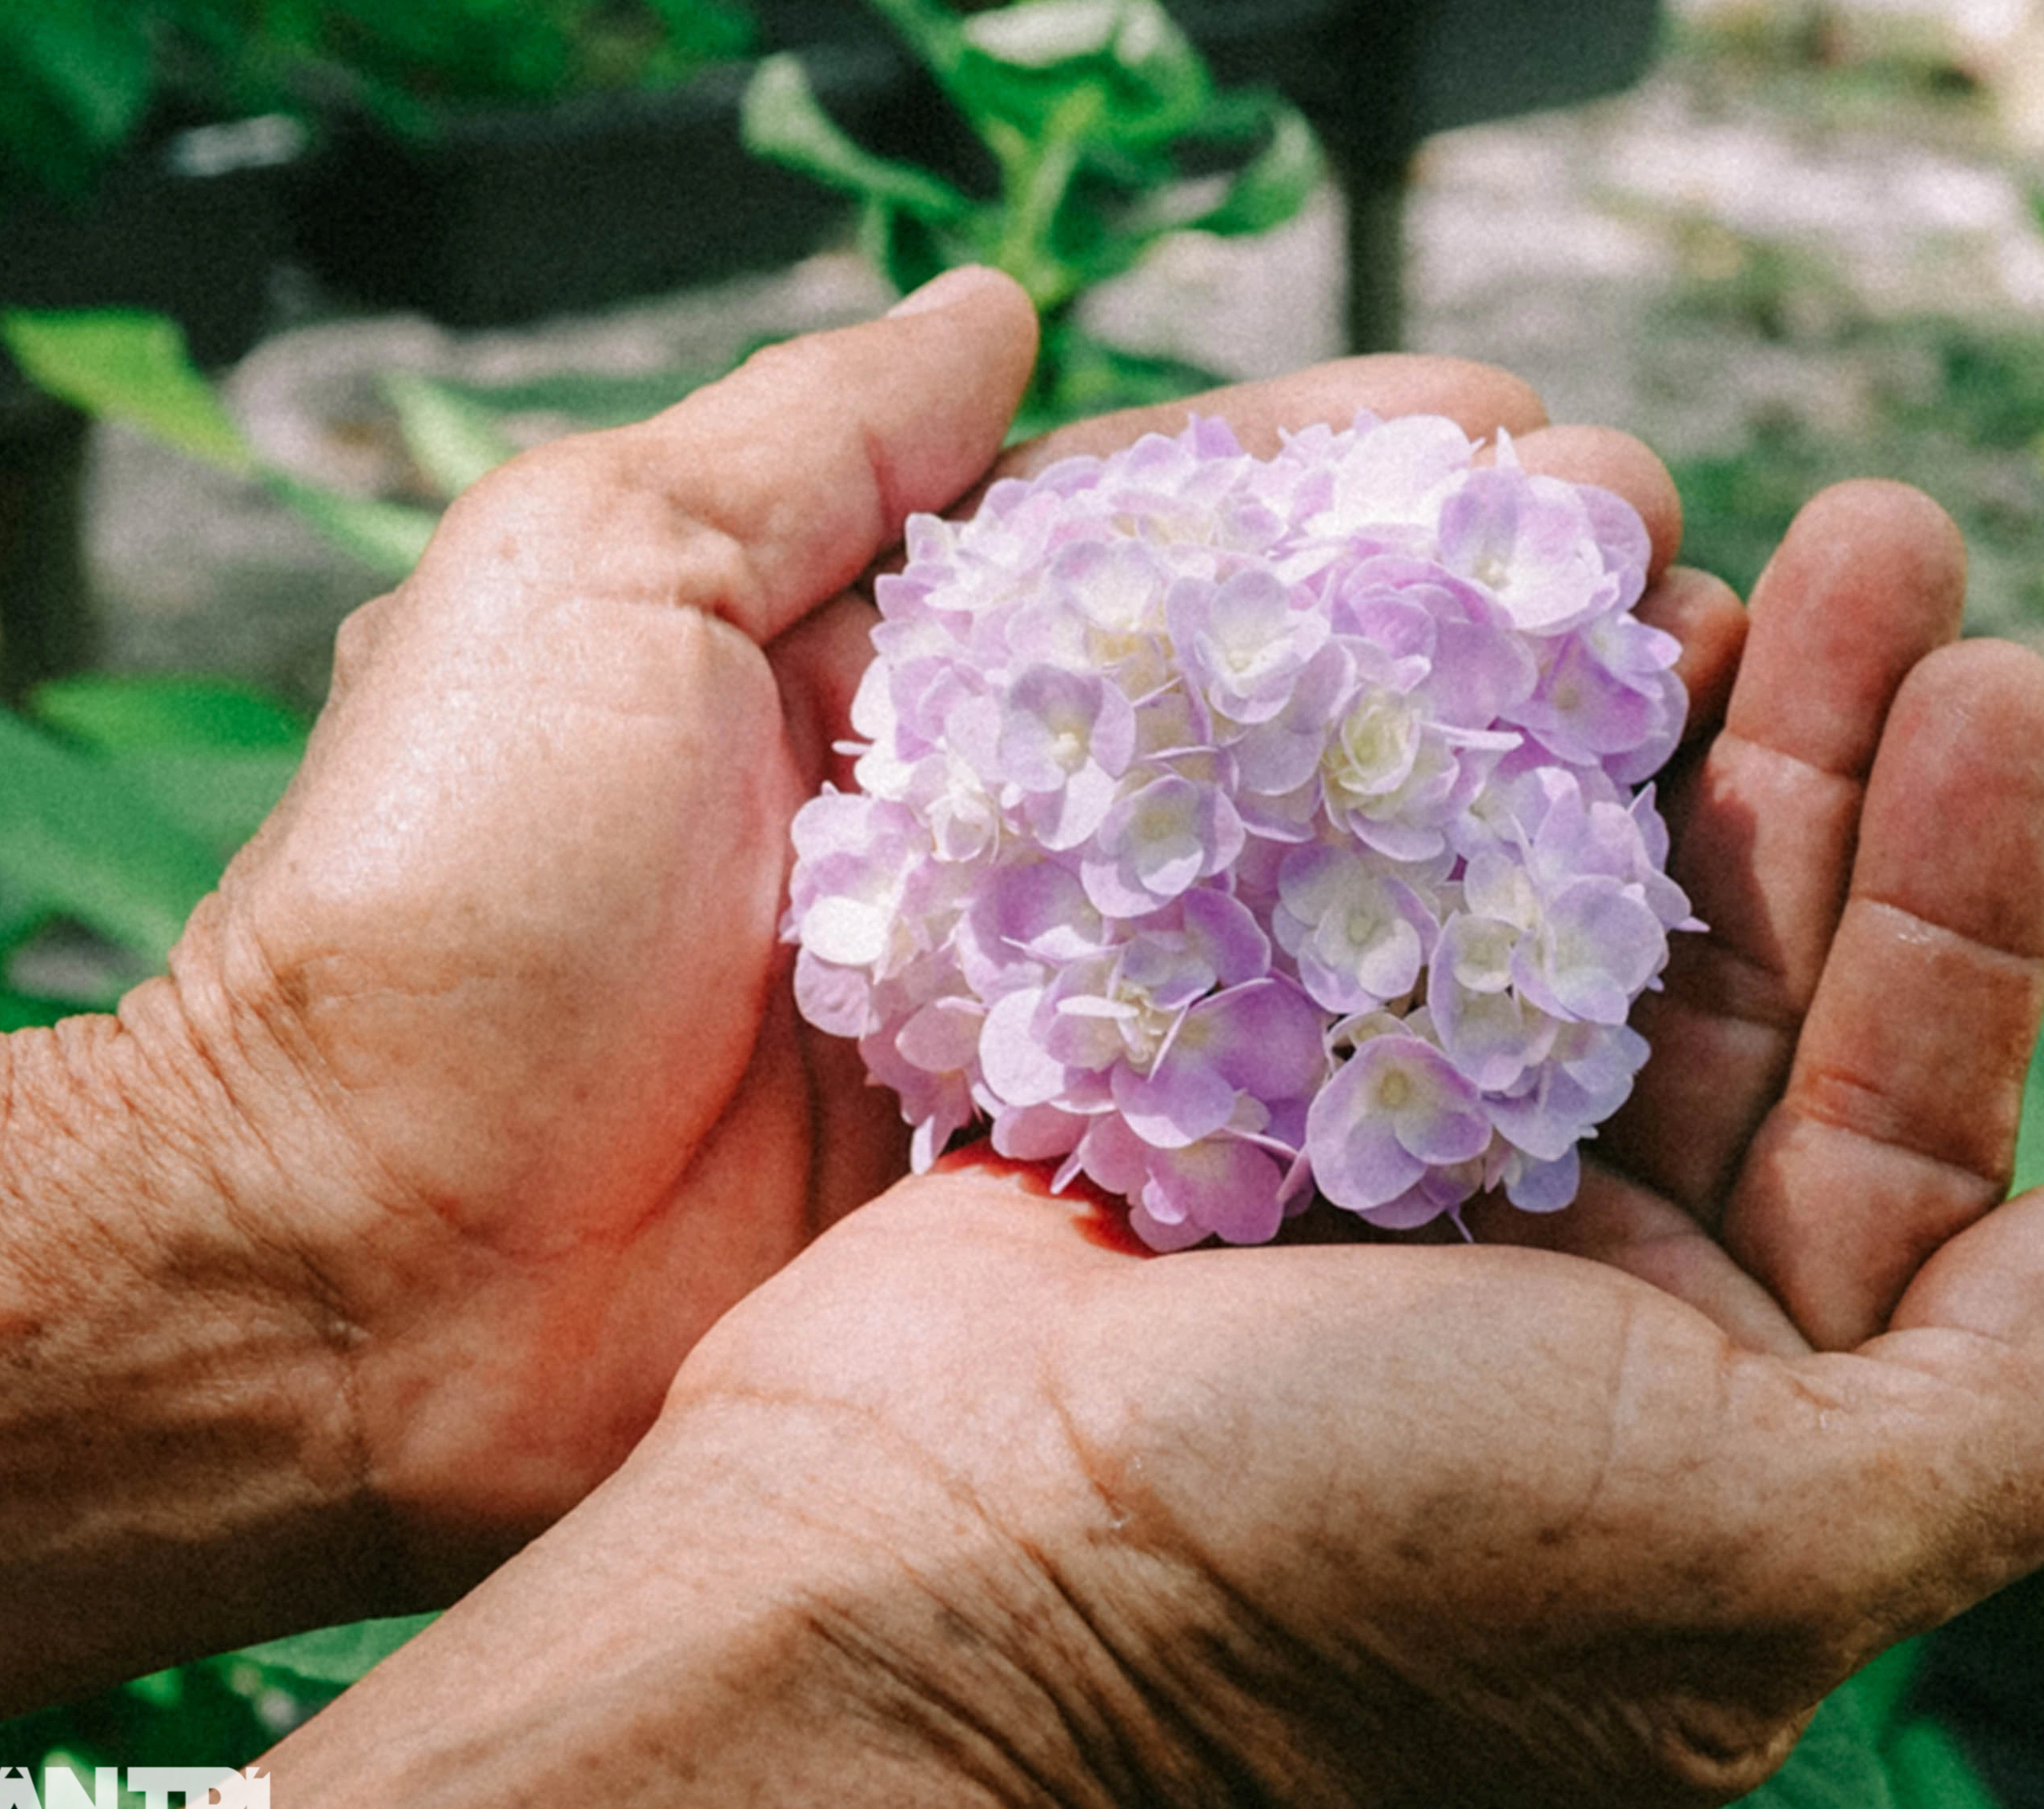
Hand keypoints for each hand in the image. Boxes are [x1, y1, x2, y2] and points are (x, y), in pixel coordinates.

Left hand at [116, 270, 1710, 1600]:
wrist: (347, 1273)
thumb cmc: (434, 898)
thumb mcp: (583, 577)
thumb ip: (810, 444)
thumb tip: (994, 301)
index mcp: (908, 681)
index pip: (1179, 543)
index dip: (1358, 481)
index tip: (1530, 437)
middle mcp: (1017, 843)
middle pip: (1295, 717)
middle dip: (1485, 643)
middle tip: (1669, 584)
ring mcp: (1065, 1025)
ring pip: (1328, 902)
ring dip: (1505, 829)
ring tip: (1696, 750)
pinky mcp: (1081, 1194)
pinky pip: (1289, 1110)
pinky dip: (1429, 1051)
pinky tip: (1586, 985)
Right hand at [608, 475, 2043, 1808]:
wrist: (927, 1559)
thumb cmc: (1350, 1562)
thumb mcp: (1752, 1557)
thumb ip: (1993, 1427)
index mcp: (1728, 1409)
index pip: (1905, 1124)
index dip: (1967, 900)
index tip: (1998, 676)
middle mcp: (1584, 1294)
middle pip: (1750, 986)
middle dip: (1823, 758)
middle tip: (1874, 537)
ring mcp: (1401, 1184)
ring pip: (1565, 913)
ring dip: (1641, 728)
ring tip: (1692, 535)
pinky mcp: (1240, 1090)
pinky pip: (1379, 893)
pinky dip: (1437, 766)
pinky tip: (1487, 624)